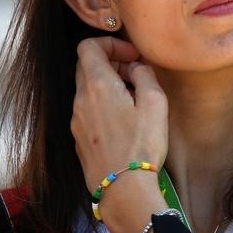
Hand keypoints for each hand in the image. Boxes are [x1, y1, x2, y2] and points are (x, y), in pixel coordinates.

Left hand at [71, 37, 168, 193]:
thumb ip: (144, 76)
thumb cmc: (141, 145)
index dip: (110, 43)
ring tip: (132, 99)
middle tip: (133, 75)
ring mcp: (76, 120)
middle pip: (86, 66)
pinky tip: (122, 121)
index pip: (88, 46)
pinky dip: (102, 104)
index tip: (131, 57)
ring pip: (86, 89)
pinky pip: (87, 109)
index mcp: (97, 85)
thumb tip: (136, 68)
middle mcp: (80, 99)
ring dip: (107, 85)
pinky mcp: (79, 137)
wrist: (123, 189)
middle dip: (110, 63)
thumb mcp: (155, 103)